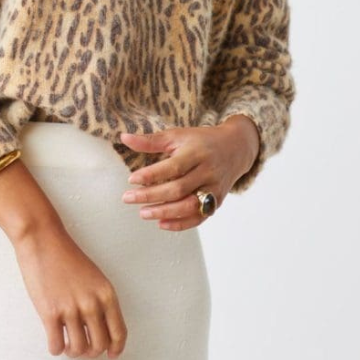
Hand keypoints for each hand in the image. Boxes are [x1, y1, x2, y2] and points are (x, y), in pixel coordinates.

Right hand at [13, 223, 127, 359]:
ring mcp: (71, 309)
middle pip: (99, 345)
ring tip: (67, 343)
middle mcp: (92, 304)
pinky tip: (54, 340)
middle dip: (91, 351)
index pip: (119, 332)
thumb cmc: (66, 256)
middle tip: (83, 347)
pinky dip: (56, 348)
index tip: (111, 354)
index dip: (116, 348)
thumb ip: (99, 301)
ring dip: (73, 351)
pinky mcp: (50, 313)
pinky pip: (57, 346)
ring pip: (78, 349)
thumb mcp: (94, 277)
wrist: (43, 240)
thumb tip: (98, 328)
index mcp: (106, 294)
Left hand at [119, 117, 258, 230]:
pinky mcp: (217, 202)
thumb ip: (151, 140)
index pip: (173, 167)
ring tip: (143, 213)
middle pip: (178, 189)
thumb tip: (124, 137)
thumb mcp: (178, 135)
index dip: (152, 175)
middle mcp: (207, 172)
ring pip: (189, 206)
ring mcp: (213, 189)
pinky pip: (199, 217)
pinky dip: (180, 224)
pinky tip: (161, 223)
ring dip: (164, 212)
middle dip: (151, 196)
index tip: (131, 179)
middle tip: (128, 198)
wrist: (235, 148)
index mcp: (196, 153)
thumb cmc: (201, 141)